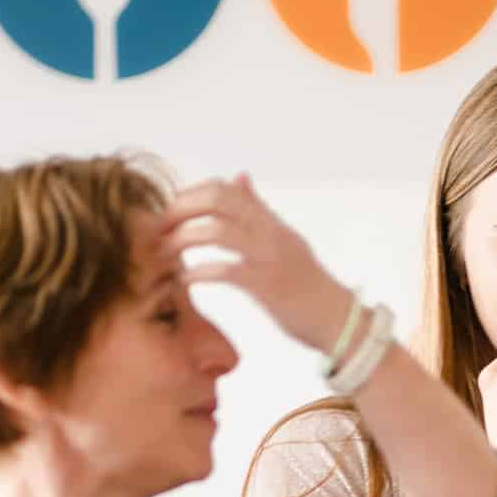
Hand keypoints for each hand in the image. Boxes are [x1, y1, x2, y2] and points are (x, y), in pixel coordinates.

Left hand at [158, 174, 350, 353]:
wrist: (338, 319)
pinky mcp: (267, 286)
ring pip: (217, 231)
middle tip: (157, 229)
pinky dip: (198, 272)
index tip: (169, 212)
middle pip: (217, 200)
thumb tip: (238, 176)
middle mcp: (270, 232)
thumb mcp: (284, 239)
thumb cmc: (307, 284)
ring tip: (163, 253)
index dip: (191, 194)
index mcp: (270, 221)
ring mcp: (269, 256)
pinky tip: (182, 279)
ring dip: (182, 239)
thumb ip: (258, 210)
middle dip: (180, 210)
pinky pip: (225, 270)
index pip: (225, 188)